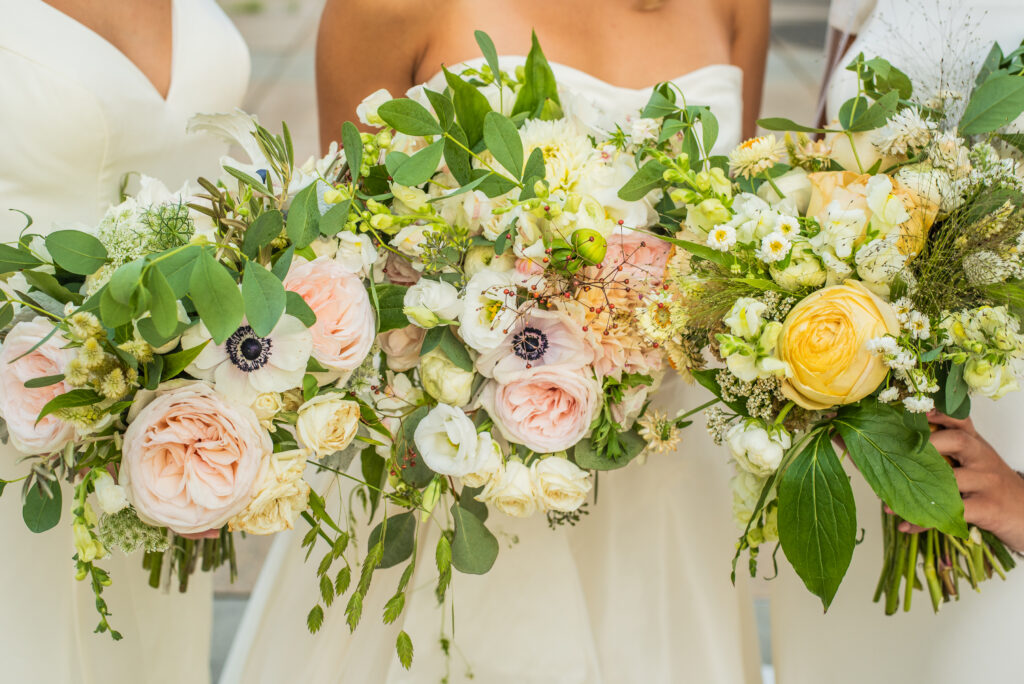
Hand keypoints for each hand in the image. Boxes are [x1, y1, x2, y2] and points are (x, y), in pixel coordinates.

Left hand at [895, 412, 1023, 550]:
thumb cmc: (992, 488)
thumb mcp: (975, 464)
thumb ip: (947, 454)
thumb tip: (896, 453)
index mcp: (976, 445)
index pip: (960, 421)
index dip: (937, 413)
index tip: (913, 413)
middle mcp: (982, 458)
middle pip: (958, 440)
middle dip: (925, 445)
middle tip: (894, 456)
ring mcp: (987, 482)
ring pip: (952, 478)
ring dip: (916, 489)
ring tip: (886, 501)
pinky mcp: (989, 507)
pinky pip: (954, 512)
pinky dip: (926, 521)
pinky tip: (906, 525)